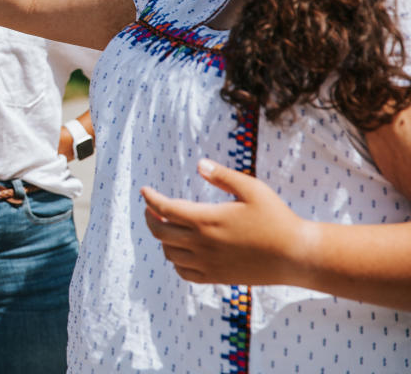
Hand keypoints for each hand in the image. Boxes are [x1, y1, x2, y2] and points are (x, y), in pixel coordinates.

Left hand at [141, 158, 313, 286]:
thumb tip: (199, 164)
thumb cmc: (276, 218)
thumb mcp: (252, 189)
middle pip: (160, 232)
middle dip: (150, 217)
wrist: (296, 256)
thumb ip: (223, 176)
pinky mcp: (217, 277)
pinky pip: (184, 273)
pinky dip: (176, 261)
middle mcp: (202, 244)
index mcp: (207, 220)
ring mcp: (208, 263)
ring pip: (169, 253)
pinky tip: (181, 251)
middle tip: (151, 208)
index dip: (150, 198)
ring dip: (163, 239)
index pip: (164, 209)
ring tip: (168, 227)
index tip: (145, 190)